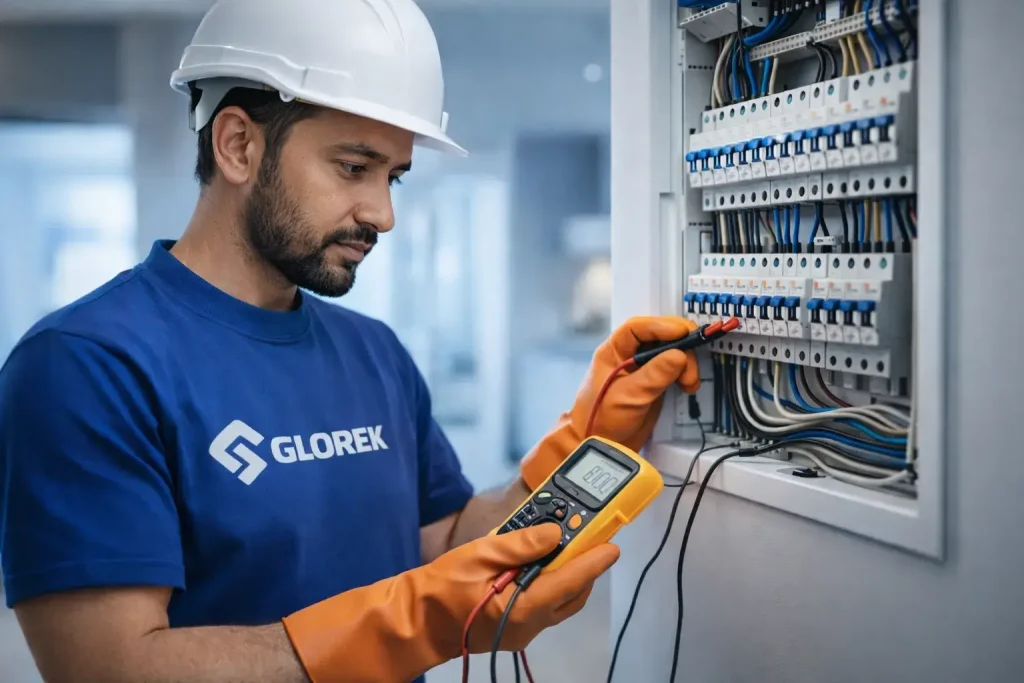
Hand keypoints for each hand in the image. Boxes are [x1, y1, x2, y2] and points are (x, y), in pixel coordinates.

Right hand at [282, 524, 617, 682]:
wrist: (415, 620)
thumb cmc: (441, 588)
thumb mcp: (478, 555)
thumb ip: (518, 543)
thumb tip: (553, 533)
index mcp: (521, 608)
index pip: (569, 582)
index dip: (593, 562)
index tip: (612, 545)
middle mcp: (528, 625)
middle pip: (571, 595)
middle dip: (585, 566)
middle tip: (592, 537)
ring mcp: (522, 631)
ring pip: (560, 602)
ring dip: (569, 575)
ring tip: (570, 544)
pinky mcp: (514, 628)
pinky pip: (544, 605)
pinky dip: (551, 583)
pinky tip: (543, 561)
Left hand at [520, 316, 700, 489]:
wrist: (602, 445)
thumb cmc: (601, 419)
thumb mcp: (629, 396)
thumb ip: (654, 375)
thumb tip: (678, 355)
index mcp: (613, 352)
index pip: (638, 328)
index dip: (661, 326)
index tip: (683, 332)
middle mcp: (628, 356)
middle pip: (659, 338)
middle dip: (680, 348)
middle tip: (690, 366)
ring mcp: (642, 369)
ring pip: (670, 353)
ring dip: (685, 363)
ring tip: (689, 382)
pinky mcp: (653, 383)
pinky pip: (673, 369)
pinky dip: (684, 374)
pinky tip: (688, 385)